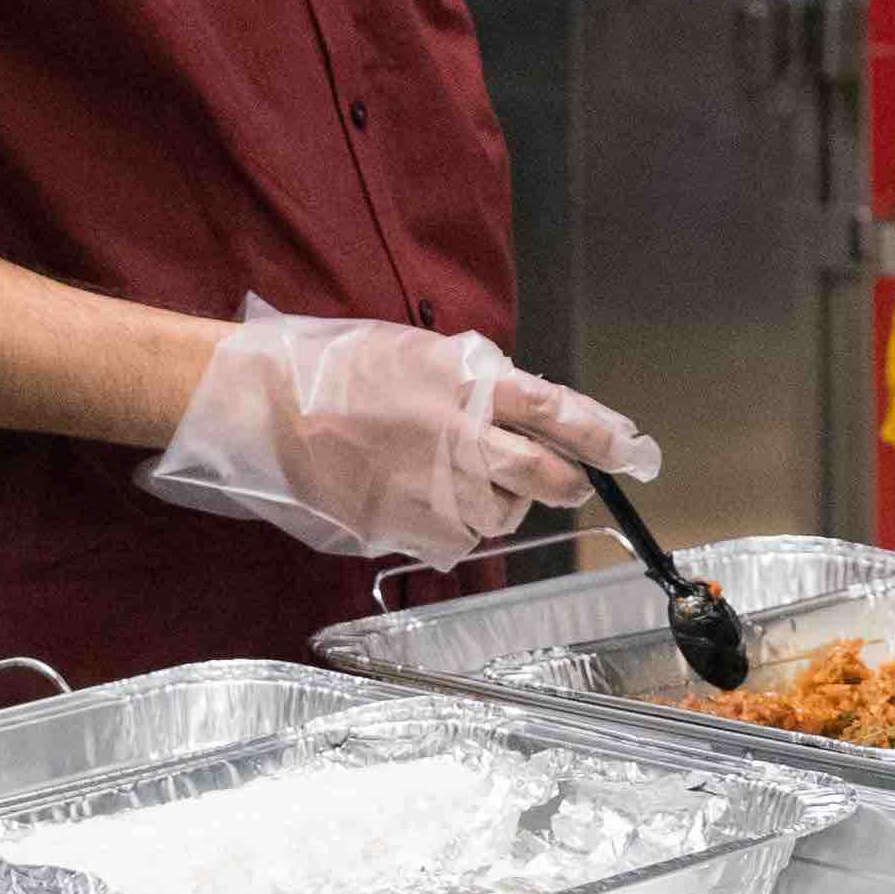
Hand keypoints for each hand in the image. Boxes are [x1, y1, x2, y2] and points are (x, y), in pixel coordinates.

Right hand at [146, 299, 659, 568]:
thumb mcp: (413, 353)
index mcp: (460, 384)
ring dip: (499, 502)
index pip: (551, 409)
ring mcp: (427, 489)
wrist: (262, 407)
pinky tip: (425, 501)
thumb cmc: (331, 370)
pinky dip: (453, 526)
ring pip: (498, 514)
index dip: (600, 432)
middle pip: (541, 474)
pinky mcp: (399, 527)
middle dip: (571, 483)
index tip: (632, 447)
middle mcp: (453, 439)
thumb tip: (513, 403)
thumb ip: (469, 381)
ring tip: (462, 477)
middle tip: (578, 483)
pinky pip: (453, 539)